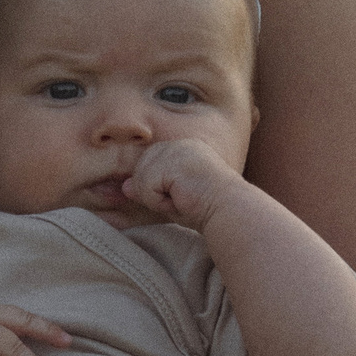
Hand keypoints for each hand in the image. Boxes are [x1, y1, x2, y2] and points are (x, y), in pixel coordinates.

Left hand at [121, 140, 242, 230]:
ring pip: (140, 180)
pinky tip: (181, 200)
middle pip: (141, 171)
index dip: (158, 188)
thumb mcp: (173, 198)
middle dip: (155, 193)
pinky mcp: (170, 162)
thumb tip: (125, 187)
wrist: (230, 211)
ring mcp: (174, 150)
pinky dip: (159, 202)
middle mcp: (178, 144)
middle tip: (184, 199)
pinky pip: (145, 187)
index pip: (149, 166)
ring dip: (157, 199)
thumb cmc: (208, 208)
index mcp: (183, 148)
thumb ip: (149, 190)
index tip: (184, 196)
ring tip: (183, 199)